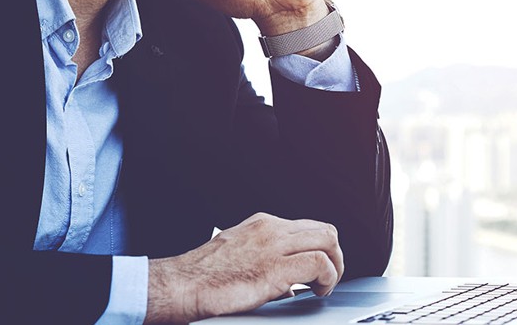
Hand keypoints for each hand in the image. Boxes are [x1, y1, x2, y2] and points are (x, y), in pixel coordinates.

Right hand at [144, 213, 344, 323]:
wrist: (182, 285)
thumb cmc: (203, 277)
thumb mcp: (238, 256)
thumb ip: (265, 262)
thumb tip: (290, 285)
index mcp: (262, 224)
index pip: (308, 227)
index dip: (321, 249)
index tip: (320, 269)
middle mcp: (270, 228)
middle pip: (324, 230)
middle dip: (334, 255)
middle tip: (329, 279)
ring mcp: (273, 245)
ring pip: (327, 241)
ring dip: (335, 266)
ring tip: (326, 286)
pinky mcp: (275, 267)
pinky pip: (318, 263)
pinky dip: (327, 277)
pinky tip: (318, 291)